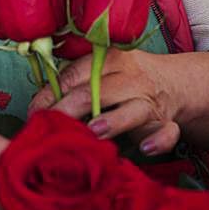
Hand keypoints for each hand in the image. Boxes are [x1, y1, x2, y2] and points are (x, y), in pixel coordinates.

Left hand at [29, 48, 181, 154]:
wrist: (173, 82)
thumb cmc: (124, 80)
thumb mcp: (101, 73)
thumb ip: (74, 84)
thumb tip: (39, 106)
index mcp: (109, 60)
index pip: (75, 75)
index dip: (52, 94)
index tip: (35, 112)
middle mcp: (130, 78)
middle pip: (98, 91)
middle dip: (72, 108)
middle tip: (53, 125)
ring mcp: (149, 100)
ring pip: (133, 109)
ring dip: (114, 120)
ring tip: (95, 131)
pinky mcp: (164, 122)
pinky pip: (167, 131)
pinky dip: (160, 140)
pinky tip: (146, 148)